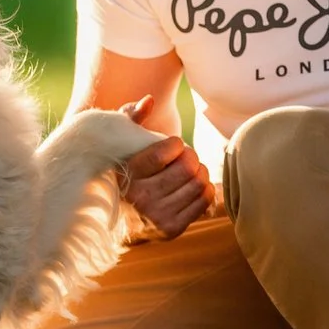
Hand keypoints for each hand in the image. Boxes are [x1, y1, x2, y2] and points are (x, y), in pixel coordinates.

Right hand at [115, 100, 210, 238]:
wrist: (124, 217)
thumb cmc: (129, 170)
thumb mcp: (123, 143)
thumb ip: (132, 117)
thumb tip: (150, 100)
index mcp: (128, 173)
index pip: (164, 151)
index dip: (176, 144)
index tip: (173, 145)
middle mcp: (140, 197)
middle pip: (187, 166)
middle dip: (192, 157)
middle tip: (186, 158)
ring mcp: (156, 215)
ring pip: (198, 182)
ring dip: (200, 173)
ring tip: (189, 172)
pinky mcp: (172, 228)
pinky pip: (204, 199)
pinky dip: (205, 189)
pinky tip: (193, 187)